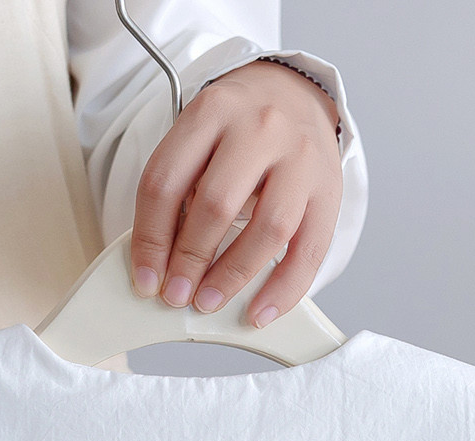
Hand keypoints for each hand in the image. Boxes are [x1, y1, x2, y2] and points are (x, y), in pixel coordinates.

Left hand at [130, 60, 342, 326]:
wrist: (298, 93)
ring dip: (232, 276)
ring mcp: (300, 158)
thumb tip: (160, 263)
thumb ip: (181, 186)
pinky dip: (283, 290)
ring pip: (266, 229)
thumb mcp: (202, 136)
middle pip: (216, 204)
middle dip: (189, 260)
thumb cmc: (240, 129)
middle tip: (175, 295)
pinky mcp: (329, 190)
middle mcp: (259, 128)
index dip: (150, 238)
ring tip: (208, 302)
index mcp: (212, 110)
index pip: (167, 180)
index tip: (146, 278)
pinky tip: (259, 313)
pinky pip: (308, 251)